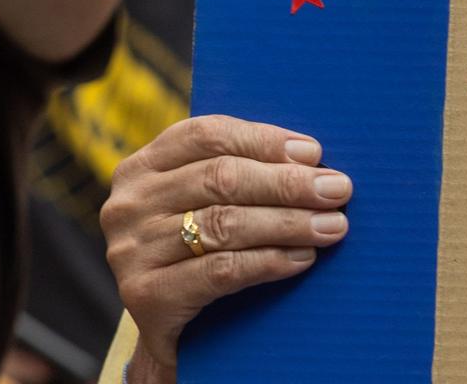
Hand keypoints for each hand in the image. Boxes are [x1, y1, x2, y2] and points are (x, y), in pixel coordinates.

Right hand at [103, 116, 350, 375]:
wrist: (169, 332)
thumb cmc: (198, 253)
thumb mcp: (205, 204)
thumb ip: (241, 174)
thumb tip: (311, 159)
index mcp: (143, 166)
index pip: (208, 135)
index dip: (265, 140)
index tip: (314, 154)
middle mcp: (129, 203)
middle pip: (220, 178)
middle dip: (287, 183)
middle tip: (337, 190)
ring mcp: (131, 250)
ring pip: (224, 223)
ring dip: (287, 223)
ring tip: (330, 226)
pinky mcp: (145, 296)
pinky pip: (220, 271)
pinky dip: (269, 261)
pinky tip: (302, 258)